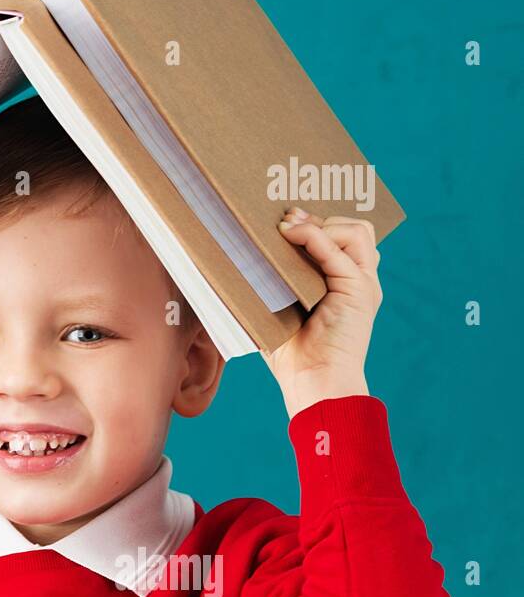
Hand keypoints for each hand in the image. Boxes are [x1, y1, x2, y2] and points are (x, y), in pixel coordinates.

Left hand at [264, 208, 380, 417]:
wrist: (310, 381)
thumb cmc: (288, 350)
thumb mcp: (274, 306)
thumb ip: (268, 278)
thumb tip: (235, 250)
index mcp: (340, 281)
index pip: (341, 235)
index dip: (315, 220)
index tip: (283, 215)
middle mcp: (356, 279)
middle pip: (353, 227)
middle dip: (319, 215)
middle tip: (284, 217)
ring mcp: (362, 283)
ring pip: (356, 230)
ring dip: (321, 223)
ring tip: (288, 227)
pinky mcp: (360, 289)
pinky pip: (341, 249)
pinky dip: (316, 236)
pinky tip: (291, 235)